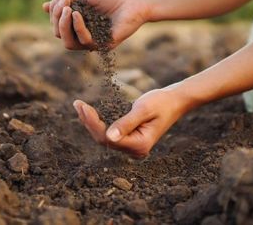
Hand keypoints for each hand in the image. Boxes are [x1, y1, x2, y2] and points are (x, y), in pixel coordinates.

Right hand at [42, 0, 150, 49]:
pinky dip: (78, 27)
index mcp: (78, 24)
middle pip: (59, 34)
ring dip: (63, 25)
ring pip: (68, 42)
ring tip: (67, 9)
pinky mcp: (103, 46)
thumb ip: (65, 3)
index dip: (54, 11)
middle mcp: (83, 35)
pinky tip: (77, 14)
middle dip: (56, 17)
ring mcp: (93, 42)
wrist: (134, 0)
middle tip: (63, 3)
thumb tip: (43, 7)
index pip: (57, 24)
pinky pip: (84, 41)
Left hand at [72, 87, 188, 157]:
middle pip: (104, 140)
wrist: (175, 101)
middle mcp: (135, 150)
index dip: (92, 123)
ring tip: (80, 106)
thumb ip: (126, 123)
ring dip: (91, 122)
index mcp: (140, 145)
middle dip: (89, 122)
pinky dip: (99, 123)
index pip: (108, 138)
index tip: (82, 107)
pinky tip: (89, 113)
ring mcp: (133, 147)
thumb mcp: (143, 109)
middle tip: (77, 104)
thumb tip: (108, 137)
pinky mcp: (130, 140)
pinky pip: (110, 134)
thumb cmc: (161, 102)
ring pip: (105, 137)